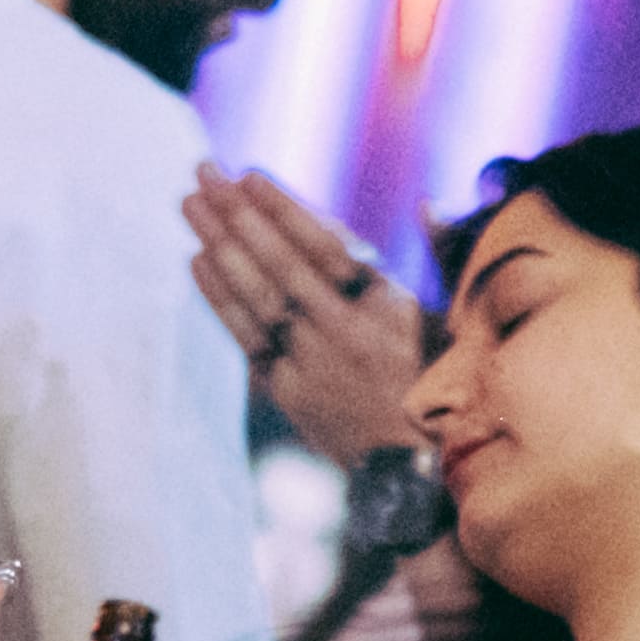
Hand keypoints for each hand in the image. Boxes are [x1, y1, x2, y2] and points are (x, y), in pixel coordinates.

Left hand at [187, 166, 424, 464]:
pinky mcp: (288, 391)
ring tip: (191, 204)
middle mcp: (346, 333)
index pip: (328, 248)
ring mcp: (313, 364)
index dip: (286, 211)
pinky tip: (197, 260)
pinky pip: (247, 337)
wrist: (414, 468)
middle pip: (283, 266)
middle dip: (240, 216)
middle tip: (204, 172)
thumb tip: (429, 202)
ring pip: (259, 298)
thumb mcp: (448, 316)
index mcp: (387, 308)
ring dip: (221, 247)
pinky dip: (220, 298)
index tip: (251, 176)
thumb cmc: (435, 378)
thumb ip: (440, 254)